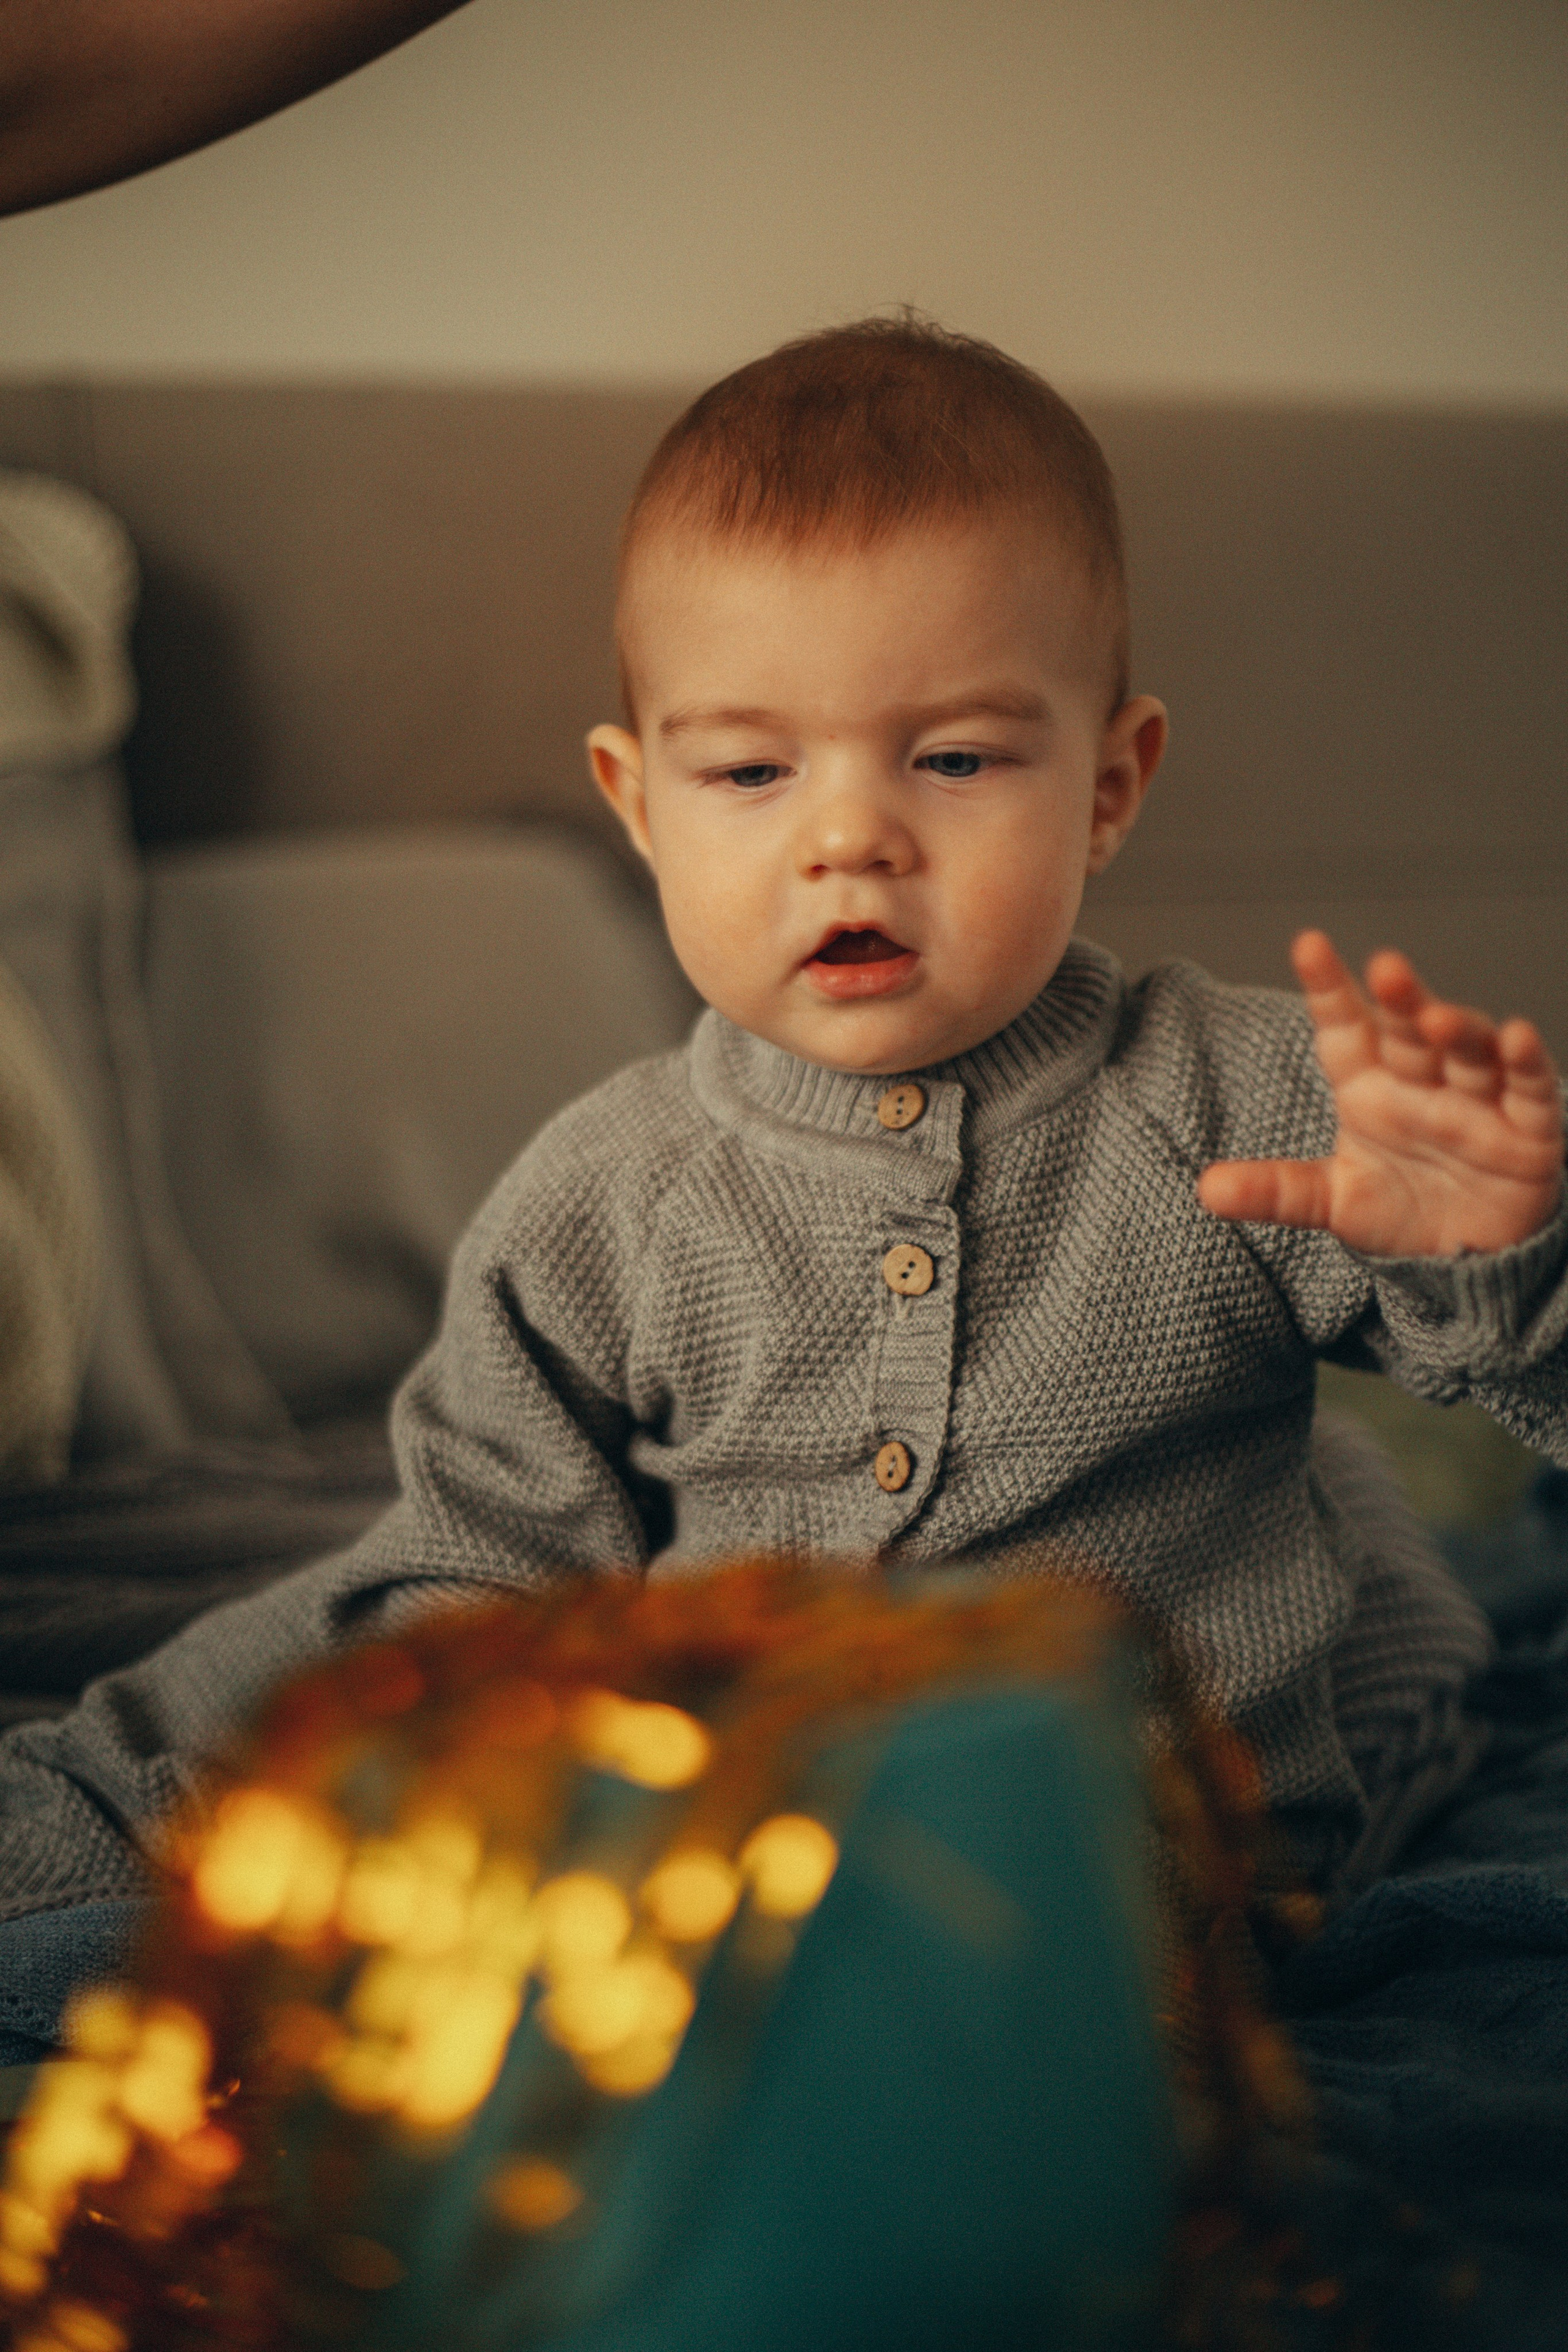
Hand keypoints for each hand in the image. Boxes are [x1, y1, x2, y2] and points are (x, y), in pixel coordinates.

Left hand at [1197, 931, 1564, 1256]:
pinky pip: (1531, 1089)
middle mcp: (1423, 1083)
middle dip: (1401, 999)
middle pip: (1410, 1031)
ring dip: (1457, 1027)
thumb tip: (1205, 1190)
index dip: (1330, 988)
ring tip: (1435, 1019)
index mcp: (1370, 1088)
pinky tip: (1517, 1037)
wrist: (1460, 1260)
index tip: (1309, 946)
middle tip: (1385, 967)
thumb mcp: (1332, 1203)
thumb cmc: (1398, 1212)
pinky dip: (1527, 1063)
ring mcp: (1477, 1101)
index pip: (1346, 1028)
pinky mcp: (1528, 1130)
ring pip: (1470, 1049)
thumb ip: (1276, 1191)